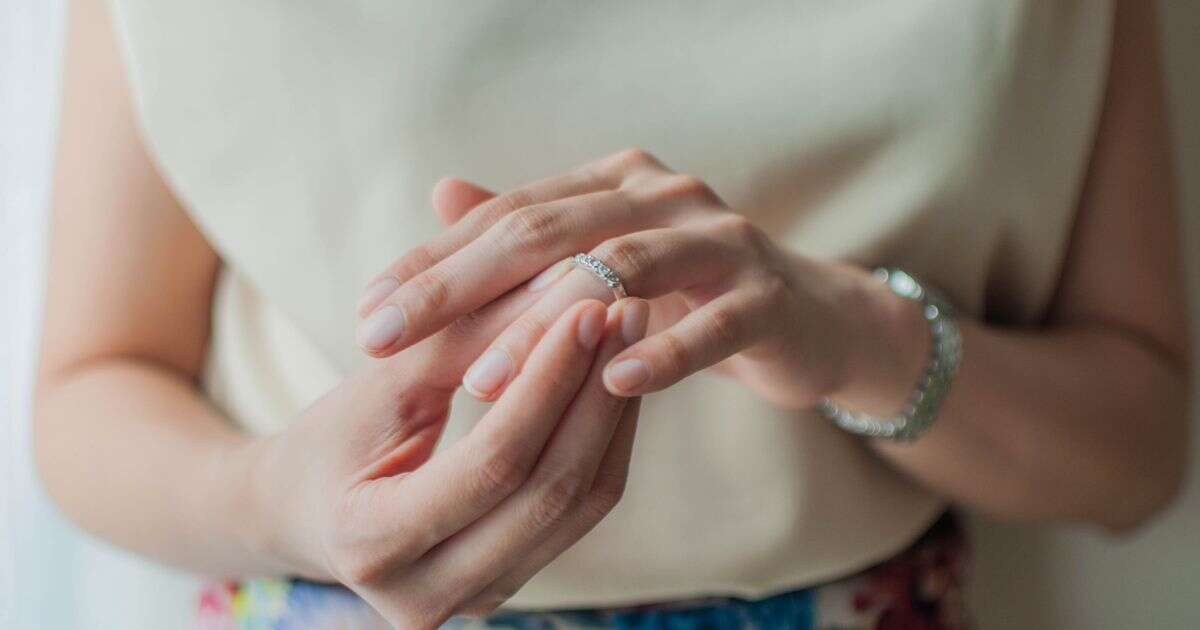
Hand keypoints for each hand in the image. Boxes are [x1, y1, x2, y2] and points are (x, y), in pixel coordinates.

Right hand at [249, 186, 650, 627]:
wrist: (302, 512)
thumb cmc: (329, 438)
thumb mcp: (379, 384)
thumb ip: (462, 338)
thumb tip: (559, 281)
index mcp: (372, 545)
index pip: (492, 463)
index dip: (548, 382)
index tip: (587, 306)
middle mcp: (426, 596)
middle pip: (548, 493)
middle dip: (595, 394)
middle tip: (626, 310)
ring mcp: (473, 602)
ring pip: (578, 507)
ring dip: (612, 415)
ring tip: (629, 335)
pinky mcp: (508, 585)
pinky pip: (577, 514)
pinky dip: (603, 443)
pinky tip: (613, 380)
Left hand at [356, 149, 925, 409]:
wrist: (811, 317)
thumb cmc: (691, 294)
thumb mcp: (608, 258)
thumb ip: (533, 230)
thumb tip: (443, 192)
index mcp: (614, 182)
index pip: (506, 215)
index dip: (433, 262)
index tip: (368, 312)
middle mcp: (662, 195)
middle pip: (546, 231)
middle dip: (458, 285)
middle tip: (386, 334)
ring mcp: (719, 240)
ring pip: (620, 271)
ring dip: (544, 328)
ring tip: (478, 380)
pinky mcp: (766, 296)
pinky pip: (711, 324)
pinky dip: (662, 351)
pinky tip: (612, 384)